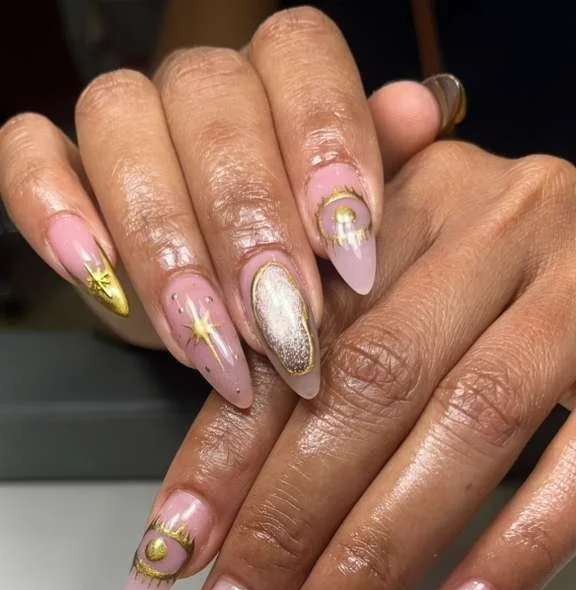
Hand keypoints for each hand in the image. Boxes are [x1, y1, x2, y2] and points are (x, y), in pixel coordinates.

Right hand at [0, 7, 454, 405]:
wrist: (232, 324)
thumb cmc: (304, 278)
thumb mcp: (352, 243)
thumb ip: (391, 174)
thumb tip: (422, 109)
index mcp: (285, 78)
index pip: (302, 57)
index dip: (327, 148)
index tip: (352, 256)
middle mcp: (204, 86)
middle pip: (212, 101)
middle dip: (249, 226)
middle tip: (284, 328)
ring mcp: (127, 123)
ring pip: (121, 124)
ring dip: (166, 242)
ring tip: (211, 345)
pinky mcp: (56, 170)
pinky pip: (28, 154)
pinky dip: (53, 209)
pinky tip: (93, 273)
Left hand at [122, 140, 575, 589]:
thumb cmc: (514, 288)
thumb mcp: (416, 286)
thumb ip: (330, 359)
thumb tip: (221, 518)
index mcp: (411, 204)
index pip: (292, 341)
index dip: (219, 458)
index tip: (167, 559)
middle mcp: (496, 228)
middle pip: (366, 388)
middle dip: (282, 527)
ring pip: (462, 430)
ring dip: (371, 562)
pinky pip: (575, 473)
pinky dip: (508, 558)